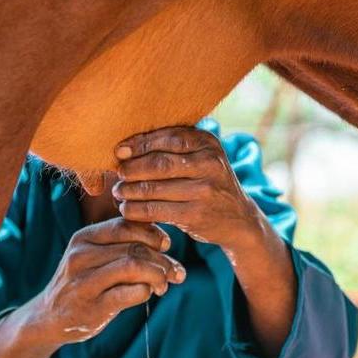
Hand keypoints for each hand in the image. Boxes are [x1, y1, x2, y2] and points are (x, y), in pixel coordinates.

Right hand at [18, 217, 184, 347]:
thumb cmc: (82, 283)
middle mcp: (81, 256)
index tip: (166, 245)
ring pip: (134, 266)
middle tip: (176, 271)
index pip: (125, 224)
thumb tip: (165, 241)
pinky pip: (131, 293)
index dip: (152, 233)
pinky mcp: (93, 307)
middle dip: (163, 259)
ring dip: (159, 275)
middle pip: (134, 247)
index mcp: (83, 238)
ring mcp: (85, 282)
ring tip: (165, 284)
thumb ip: (121, 245)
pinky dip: (147, 291)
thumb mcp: (93, 256)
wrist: (49, 317)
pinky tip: (149, 293)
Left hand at [112, 126, 261, 249]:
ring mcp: (204, 191)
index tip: (119, 151)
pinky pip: (157, 210)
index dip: (140, 144)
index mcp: (208, 143)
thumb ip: (175, 148)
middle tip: (118, 174)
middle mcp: (209, 164)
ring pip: (155, 188)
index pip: (168, 138)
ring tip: (118, 192)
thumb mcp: (203, 158)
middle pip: (159, 163)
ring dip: (130, 191)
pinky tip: (126, 209)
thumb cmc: (209, 183)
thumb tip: (125, 148)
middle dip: (132, 169)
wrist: (239, 219)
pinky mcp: (196, 215)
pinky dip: (136, 210)